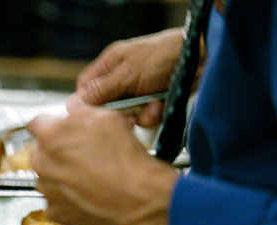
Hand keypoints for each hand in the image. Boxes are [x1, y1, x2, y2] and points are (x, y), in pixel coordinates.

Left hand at [28, 106, 177, 224]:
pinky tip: (86, 194)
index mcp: (50, 136)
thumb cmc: (123, 160)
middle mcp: (42, 163)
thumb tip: (73, 111)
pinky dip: (67, 198)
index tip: (57, 129)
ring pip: (48, 177)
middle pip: (40, 152)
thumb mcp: (106, 118)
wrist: (135, 197)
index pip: (36, 124)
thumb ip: (80, 112)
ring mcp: (47, 189)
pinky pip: (55, 201)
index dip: (50, 125)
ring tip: (88, 176)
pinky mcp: (54, 211)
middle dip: (56, 152)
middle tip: (80, 154)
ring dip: (62, 175)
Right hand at [66, 28, 183, 127]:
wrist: (204, 58)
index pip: (86, 90)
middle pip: (106, 107)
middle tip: (129, 113)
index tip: (94, 117)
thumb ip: (100, 91)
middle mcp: (121, 78)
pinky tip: (161, 105)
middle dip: (119, 113)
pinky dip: (153, 114)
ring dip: (139, 114)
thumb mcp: (127, 75)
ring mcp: (137, 90)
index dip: (88, 106)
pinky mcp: (153, 100)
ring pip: (126, 115)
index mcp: (109, 65)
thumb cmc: (165, 56)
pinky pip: (144, 117)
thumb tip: (71, 105)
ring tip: (152, 105)